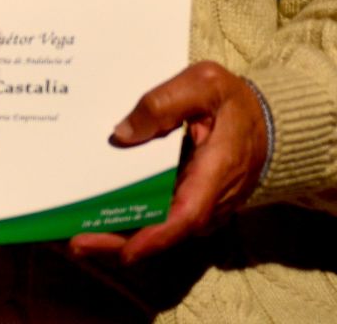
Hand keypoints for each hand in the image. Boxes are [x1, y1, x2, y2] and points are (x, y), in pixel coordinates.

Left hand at [68, 60, 269, 265]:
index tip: (126, 252)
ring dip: (118, 235)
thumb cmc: (231, 101)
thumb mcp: (204, 84)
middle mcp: (207, 200)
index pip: (186, 216)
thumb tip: (123, 133)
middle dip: (119, 242)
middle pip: (163, 231)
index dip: (156, 237)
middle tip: (75, 244)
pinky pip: (158, 216)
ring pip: (157, 228)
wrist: (265, 120)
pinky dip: (128, 219)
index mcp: (215, 172)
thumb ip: (165, 103)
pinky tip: (93, 213)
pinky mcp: (187, 202)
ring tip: (72, 233)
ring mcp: (198, 205)